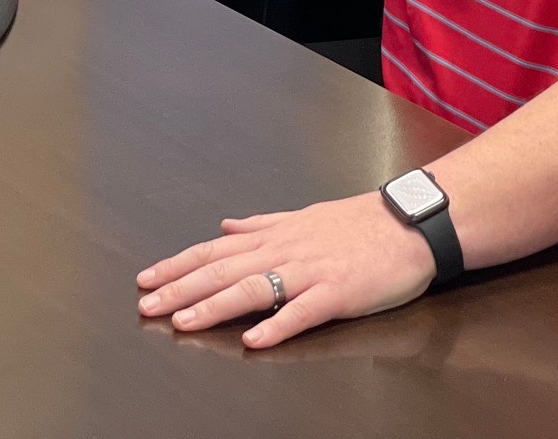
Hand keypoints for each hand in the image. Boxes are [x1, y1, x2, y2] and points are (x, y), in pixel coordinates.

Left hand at [136, 191, 434, 348]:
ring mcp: (311, 270)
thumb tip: (227, 223)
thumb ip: (264, 224)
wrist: (412, 223)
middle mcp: (286, 250)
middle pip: (225, 269)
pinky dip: (277, 326)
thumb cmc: (360, 223)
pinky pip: (303, 311)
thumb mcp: (305, 217)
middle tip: (148, 305)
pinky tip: (253, 341)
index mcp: (276, 235)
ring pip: (255, 287)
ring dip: (216, 305)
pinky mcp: (339, 292)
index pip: (216, 249)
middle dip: (182, 288)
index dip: (179, 264)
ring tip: (185, 322)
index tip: (146, 279)